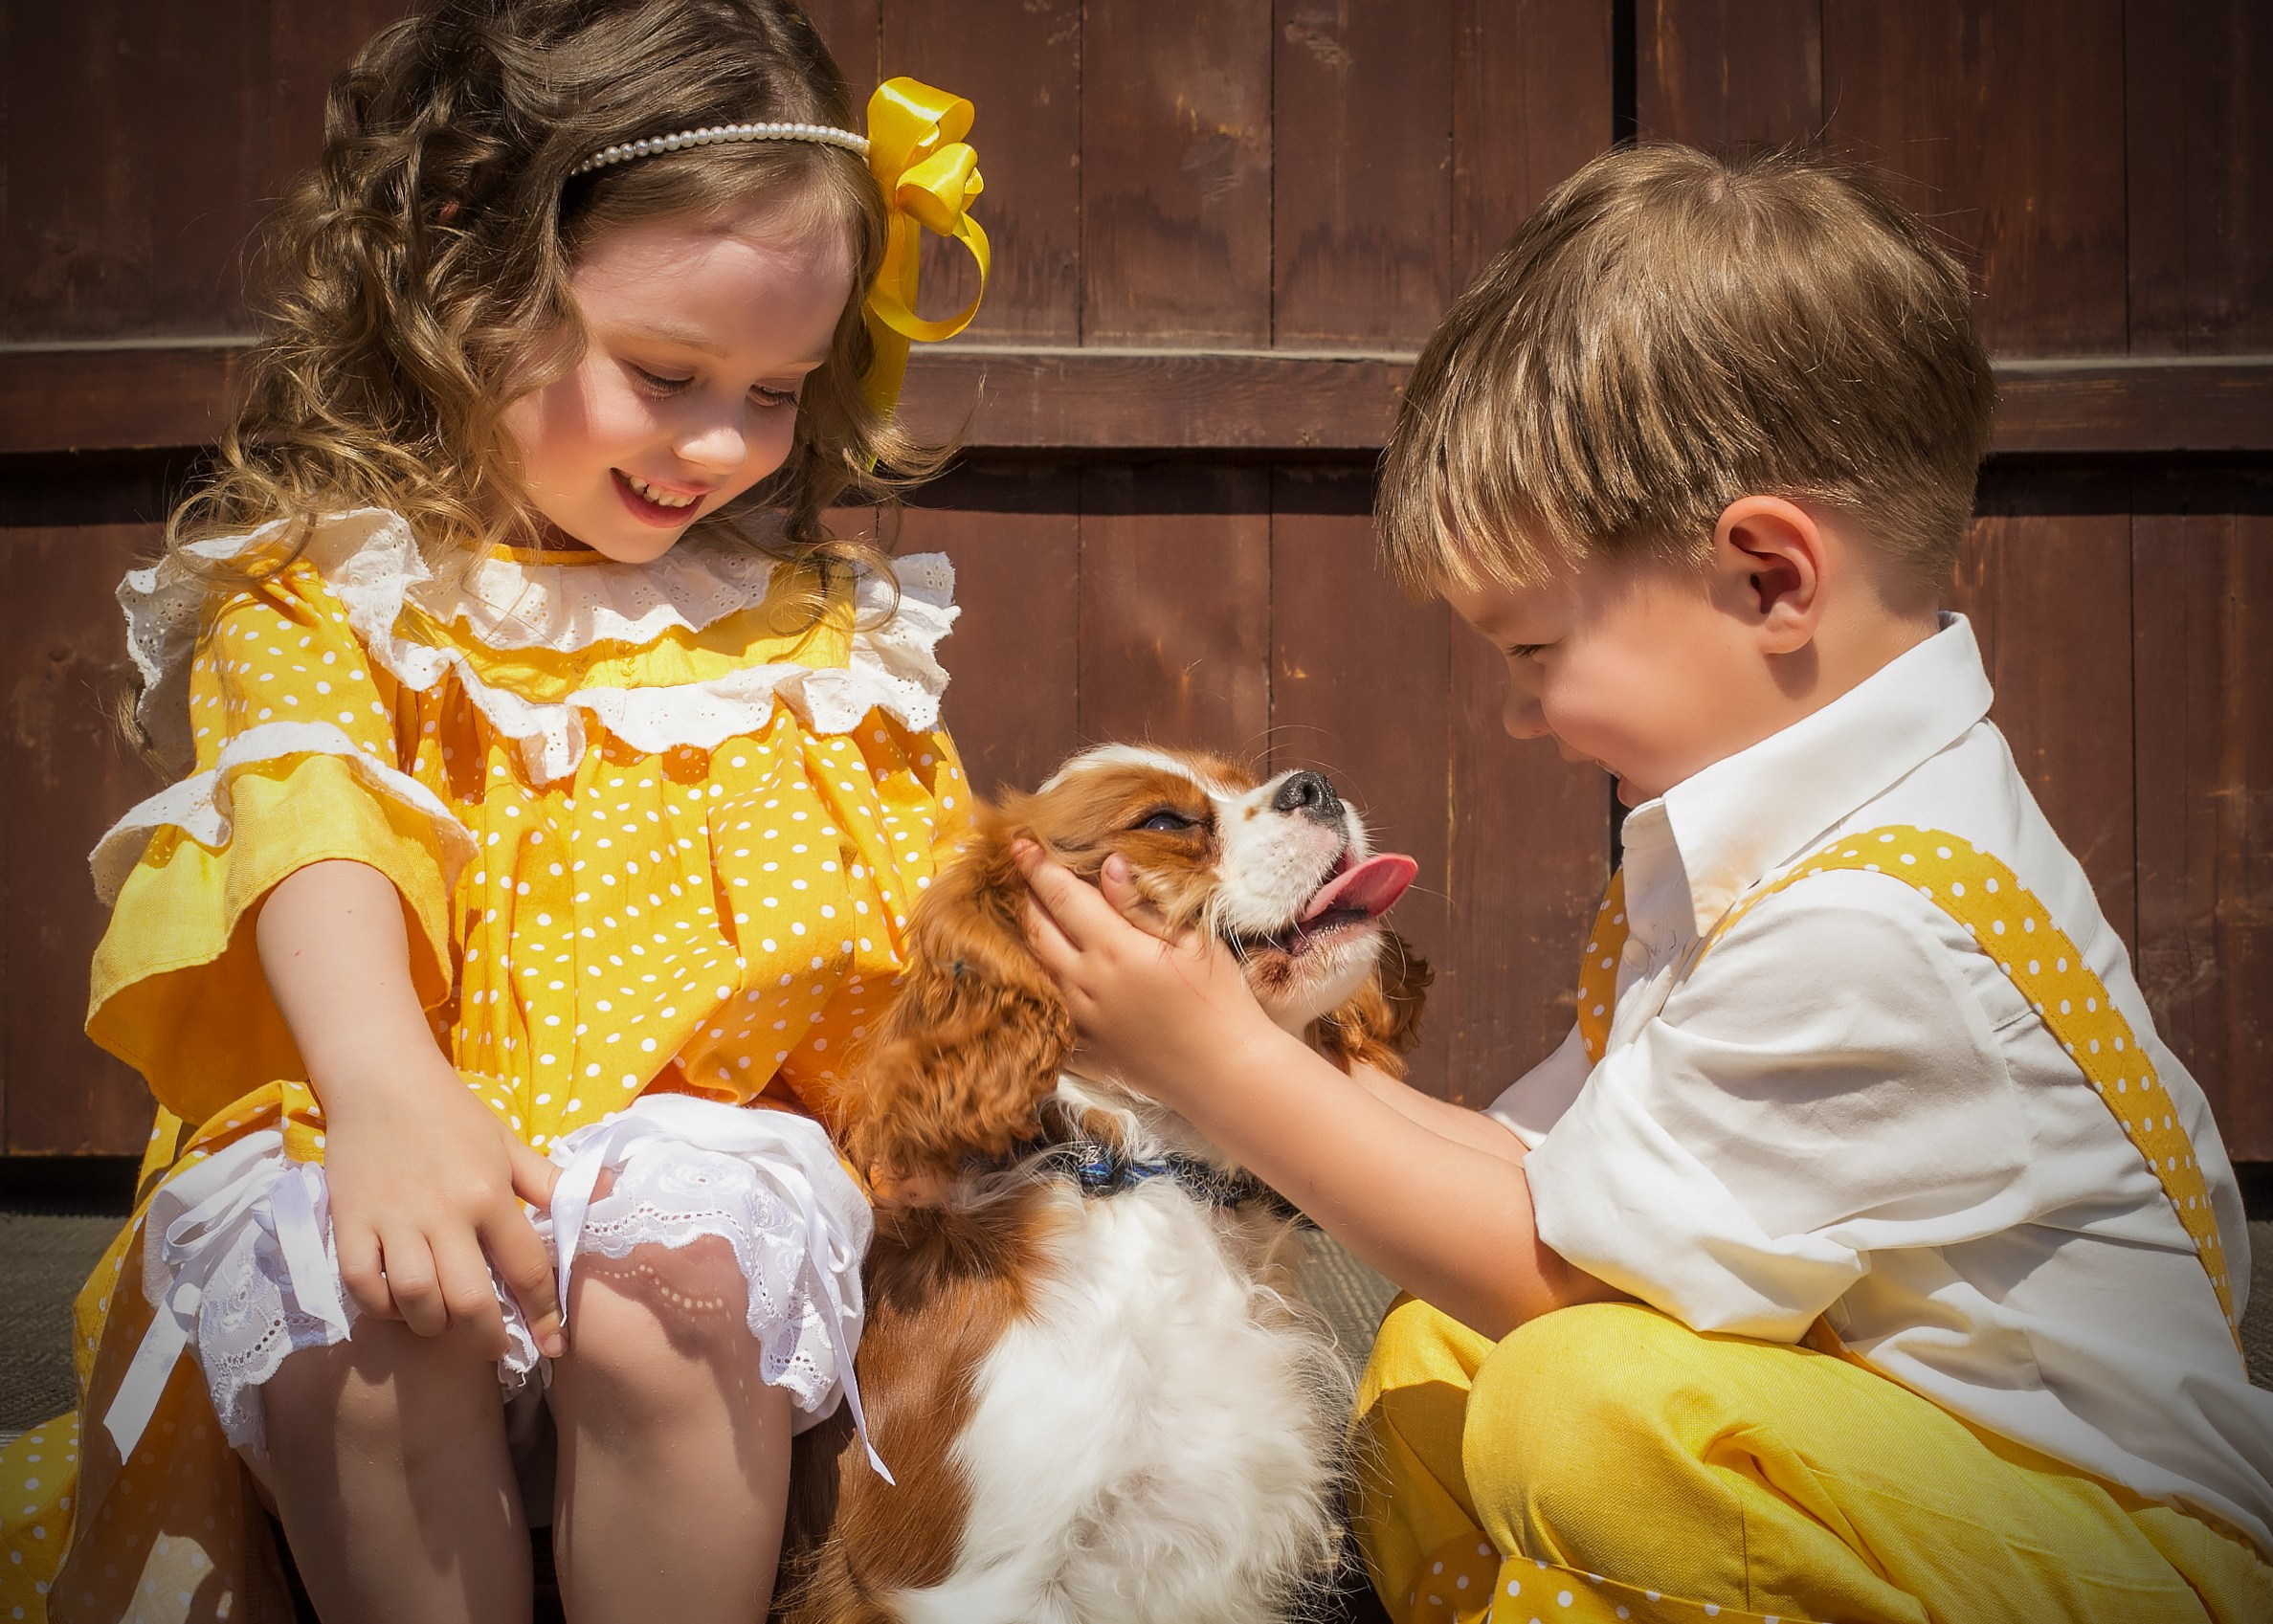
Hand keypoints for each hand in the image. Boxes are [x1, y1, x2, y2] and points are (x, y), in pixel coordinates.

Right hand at [321, 1057, 564, 1359]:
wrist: (381, 1078)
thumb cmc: (453, 1113)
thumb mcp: (508, 1143)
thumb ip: (550, 1181)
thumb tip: (606, 1197)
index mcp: (490, 1193)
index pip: (527, 1268)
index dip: (545, 1313)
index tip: (553, 1345)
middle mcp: (444, 1213)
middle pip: (469, 1299)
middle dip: (488, 1338)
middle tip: (496, 1348)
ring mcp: (393, 1220)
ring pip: (415, 1299)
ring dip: (433, 1324)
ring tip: (445, 1323)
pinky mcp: (349, 1223)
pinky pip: (363, 1284)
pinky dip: (381, 1306)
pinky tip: (398, 1304)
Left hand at [1013, 843, 1279, 1103]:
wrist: (1224, 1072)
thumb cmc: (1219, 999)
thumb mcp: (1192, 941)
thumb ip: (1142, 904)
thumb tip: (1109, 864)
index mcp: (1114, 949)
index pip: (1063, 897)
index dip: (1038, 868)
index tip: (1020, 844)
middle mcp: (1086, 983)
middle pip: (1038, 930)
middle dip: (1026, 896)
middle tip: (1020, 872)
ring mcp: (1080, 1018)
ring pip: (1037, 966)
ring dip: (1028, 935)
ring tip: (1027, 910)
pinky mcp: (1083, 1046)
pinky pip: (1049, 1003)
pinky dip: (1040, 976)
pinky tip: (1046, 964)